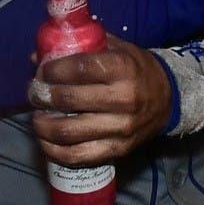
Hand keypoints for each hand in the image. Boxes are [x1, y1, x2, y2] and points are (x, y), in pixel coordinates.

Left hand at [30, 36, 171, 167]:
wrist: (169, 100)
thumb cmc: (137, 69)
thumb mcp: (117, 49)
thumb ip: (81, 48)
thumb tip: (37, 56)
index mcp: (123, 68)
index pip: (78, 69)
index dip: (52, 70)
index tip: (42, 72)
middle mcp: (123, 99)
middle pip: (68, 99)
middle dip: (42, 96)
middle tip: (35, 93)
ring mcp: (120, 128)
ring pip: (67, 132)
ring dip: (43, 125)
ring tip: (37, 117)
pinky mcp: (117, 150)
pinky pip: (77, 156)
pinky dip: (53, 150)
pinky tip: (45, 141)